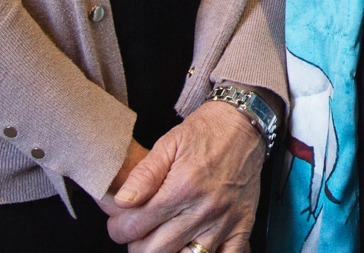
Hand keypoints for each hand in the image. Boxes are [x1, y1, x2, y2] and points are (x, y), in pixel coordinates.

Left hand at [101, 101, 265, 251]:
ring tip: (162, 238)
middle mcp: (203, 209)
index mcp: (182, 187)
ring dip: (167, 252)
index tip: (119, 222)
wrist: (245, 124)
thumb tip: (122, 201)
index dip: (118, 228)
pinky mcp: (242, 228)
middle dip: (137, 244)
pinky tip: (192, 246)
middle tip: (138, 230)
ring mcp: (224, 222)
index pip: (134, 227)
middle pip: (154, 251)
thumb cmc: (207, 132)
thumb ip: (143, 174)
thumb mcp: (169, 143)